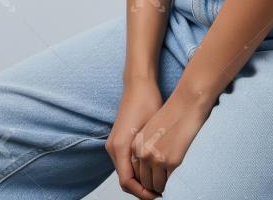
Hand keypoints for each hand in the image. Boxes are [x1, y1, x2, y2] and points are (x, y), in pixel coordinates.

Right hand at [105, 78, 163, 198]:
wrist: (139, 84)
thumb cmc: (147, 102)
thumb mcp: (150, 131)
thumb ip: (147, 155)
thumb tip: (154, 177)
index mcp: (119, 146)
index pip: (127, 182)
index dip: (142, 193)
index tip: (157, 196)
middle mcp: (113, 147)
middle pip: (124, 180)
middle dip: (141, 189)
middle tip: (159, 194)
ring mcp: (114, 143)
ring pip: (125, 172)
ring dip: (139, 180)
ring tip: (158, 183)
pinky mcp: (118, 140)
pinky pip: (125, 162)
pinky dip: (136, 170)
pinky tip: (150, 169)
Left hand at [130, 88, 212, 195]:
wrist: (186, 103)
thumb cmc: (171, 113)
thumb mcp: (149, 130)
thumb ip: (144, 147)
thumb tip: (145, 167)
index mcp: (136, 144)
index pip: (134, 172)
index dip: (142, 179)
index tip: (150, 181)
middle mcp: (143, 153)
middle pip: (143, 181)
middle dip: (150, 186)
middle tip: (158, 187)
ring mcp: (156, 158)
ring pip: (155, 185)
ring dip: (160, 187)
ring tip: (166, 184)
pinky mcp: (171, 161)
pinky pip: (168, 181)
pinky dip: (170, 183)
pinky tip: (173, 178)